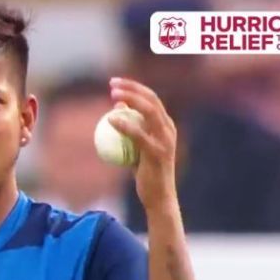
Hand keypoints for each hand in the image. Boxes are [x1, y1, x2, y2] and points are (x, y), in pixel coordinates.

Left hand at [108, 77, 178, 212]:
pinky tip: (111, 119)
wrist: (158, 196)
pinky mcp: (158, 152)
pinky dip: (125, 125)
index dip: (134, 87)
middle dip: (132, 87)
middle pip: (151, 100)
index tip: (115, 83)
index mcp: (165, 125)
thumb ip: (129, 128)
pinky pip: (139, 135)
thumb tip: (116, 108)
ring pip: (149, 112)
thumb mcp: (135, 147)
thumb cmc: (146, 173)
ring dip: (131, 99)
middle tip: (111, 84)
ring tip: (112, 94)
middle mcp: (169, 129)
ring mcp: (166, 140)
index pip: (151, 98)